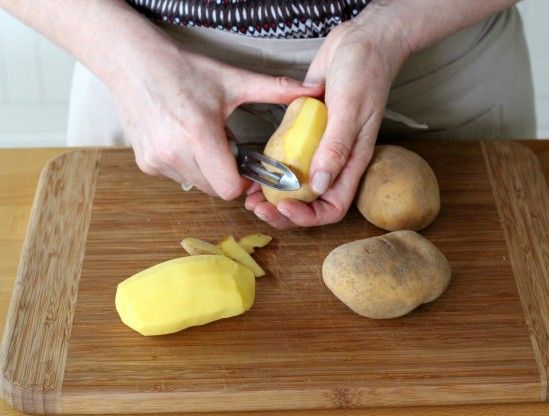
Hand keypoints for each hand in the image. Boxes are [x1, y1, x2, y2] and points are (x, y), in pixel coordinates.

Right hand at [111, 44, 322, 199]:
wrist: (132, 62)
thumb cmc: (182, 70)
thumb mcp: (232, 80)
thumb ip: (275, 89)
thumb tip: (314, 90)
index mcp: (199, 135)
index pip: (229, 188)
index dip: (243, 182)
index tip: (247, 166)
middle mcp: (174, 154)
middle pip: (215, 190)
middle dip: (227, 174)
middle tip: (226, 147)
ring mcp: (157, 162)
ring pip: (197, 185)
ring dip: (207, 170)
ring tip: (203, 140)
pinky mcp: (145, 164)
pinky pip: (178, 177)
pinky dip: (187, 166)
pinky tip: (183, 140)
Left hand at [245, 17, 409, 227]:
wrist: (361, 41)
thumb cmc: (365, 73)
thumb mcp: (350, 109)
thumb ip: (336, 147)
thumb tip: (320, 185)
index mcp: (352, 162)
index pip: (333, 206)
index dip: (309, 216)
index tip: (284, 207)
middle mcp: (335, 160)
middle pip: (310, 202)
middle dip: (284, 212)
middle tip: (258, 209)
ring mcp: (319, 147)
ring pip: (296, 185)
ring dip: (274, 196)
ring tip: (250, 198)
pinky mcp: (304, 132)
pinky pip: (287, 159)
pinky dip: (271, 170)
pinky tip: (254, 170)